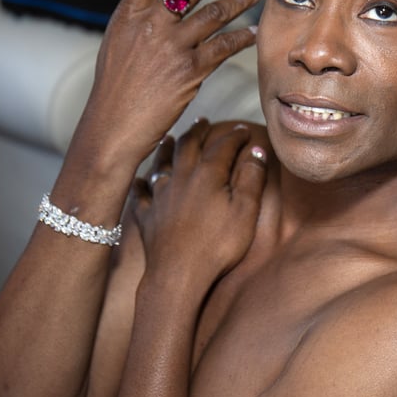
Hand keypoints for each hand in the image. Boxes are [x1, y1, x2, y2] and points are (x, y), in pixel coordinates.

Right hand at [78, 0, 262, 170]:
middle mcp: (150, 25)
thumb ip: (141, 23)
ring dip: (239, 0)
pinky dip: (242, 36)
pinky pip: (224, 46)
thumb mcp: (118, 46)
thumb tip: (164, 7)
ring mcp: (171, 47)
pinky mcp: (190, 70)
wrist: (113, 126)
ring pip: (214, 13)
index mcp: (128, 14)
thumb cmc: (115, 91)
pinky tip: (253, 32)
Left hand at [130, 120, 268, 283]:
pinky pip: (141, 194)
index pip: (223, 146)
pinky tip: (139, 180)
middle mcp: (181, 178)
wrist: (178, 275)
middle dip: (197, 132)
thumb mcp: (246, 212)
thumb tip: (257, 151)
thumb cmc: (218, 245)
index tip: (242, 130)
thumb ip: (252, 179)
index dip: (234, 136)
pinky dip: (140, 184)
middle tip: (203, 121)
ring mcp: (161, 196)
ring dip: (167, 149)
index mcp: (207, 175)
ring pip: (162, 164)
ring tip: (169, 138)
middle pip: (188, 146)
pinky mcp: (148, 216)